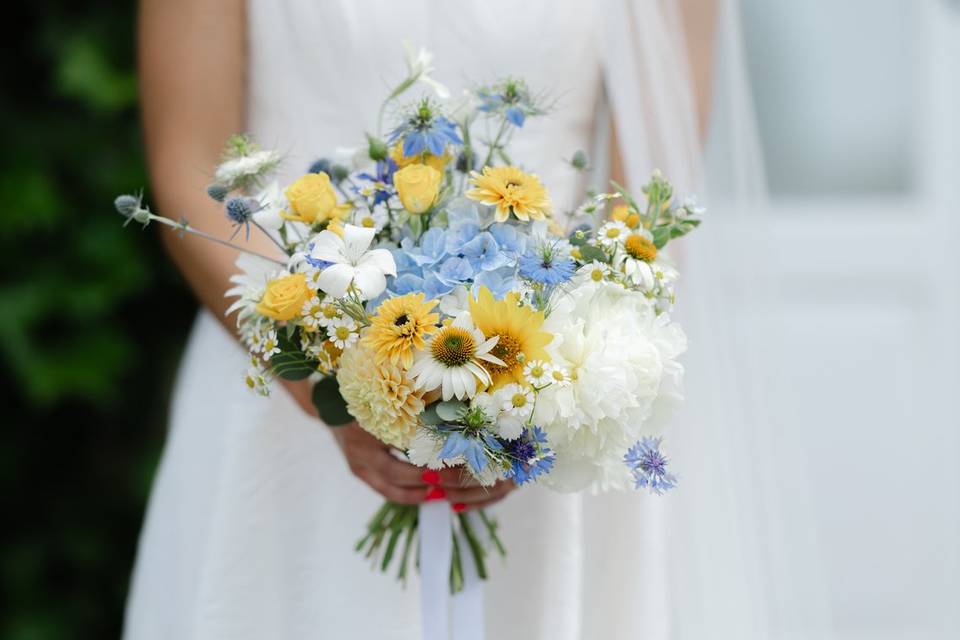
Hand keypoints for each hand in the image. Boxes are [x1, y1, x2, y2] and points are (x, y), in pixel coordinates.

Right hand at [281, 380, 515, 508]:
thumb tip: (447, 417)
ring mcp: (358, 466)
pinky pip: (385, 488)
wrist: (327, 401)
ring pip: (390, 490)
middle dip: (424, 484)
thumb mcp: (385, 399)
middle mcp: (360, 455)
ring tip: (442, 495)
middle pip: (395, 479)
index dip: (422, 468)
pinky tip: (426, 492)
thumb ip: (410, 409)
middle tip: (450, 486)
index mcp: (366, 434)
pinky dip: (406, 492)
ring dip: (416, 494)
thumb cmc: (364, 394)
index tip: (448, 468)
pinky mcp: (359, 471)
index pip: (398, 459)